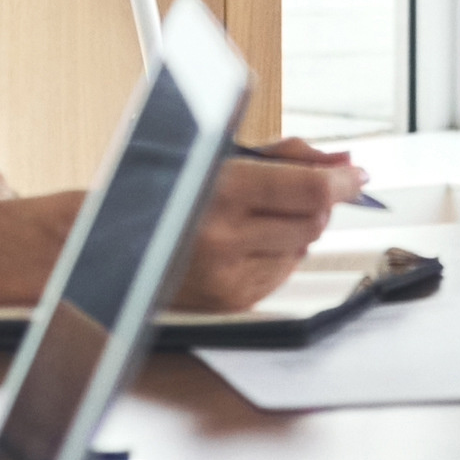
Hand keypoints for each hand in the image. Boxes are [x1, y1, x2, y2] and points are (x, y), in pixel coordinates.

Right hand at [172, 132, 353, 313]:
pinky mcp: (229, 302)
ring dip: (295, 229)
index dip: (342, 181)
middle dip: (315, 202)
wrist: (103, 245)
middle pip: (313, 220)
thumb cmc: (159, 191)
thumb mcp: (219, 157)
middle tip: (296, 189)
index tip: (356, 175)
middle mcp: (224, 238)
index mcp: (219, 190)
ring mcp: (228, 276)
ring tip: (255, 215)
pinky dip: (277, 254)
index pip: (309, 189)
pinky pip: (282, 273)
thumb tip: (342, 160)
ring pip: (303, 248)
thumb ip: (286, 157)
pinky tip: (245, 242)